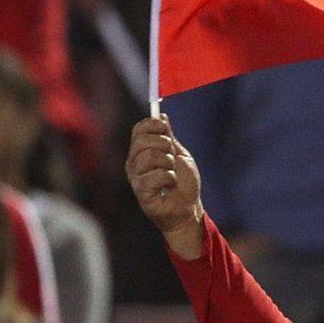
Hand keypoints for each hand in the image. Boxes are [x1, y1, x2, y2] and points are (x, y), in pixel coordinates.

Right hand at [126, 117, 203, 258]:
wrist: (189, 208)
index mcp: (141, 152)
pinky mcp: (141, 192)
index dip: (153, 125)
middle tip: (172, 157)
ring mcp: (136, 178)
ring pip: (149, 157)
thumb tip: (161, 115)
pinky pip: (155, 176)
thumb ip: (168, 136)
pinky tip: (170, 185)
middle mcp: (134, 163)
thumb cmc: (183, 183)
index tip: (166, 130)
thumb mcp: (179, 154)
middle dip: (164, 144)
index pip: (138, 129)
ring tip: (172, 173)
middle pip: (142, 141)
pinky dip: (169, 178)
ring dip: (168, 163)